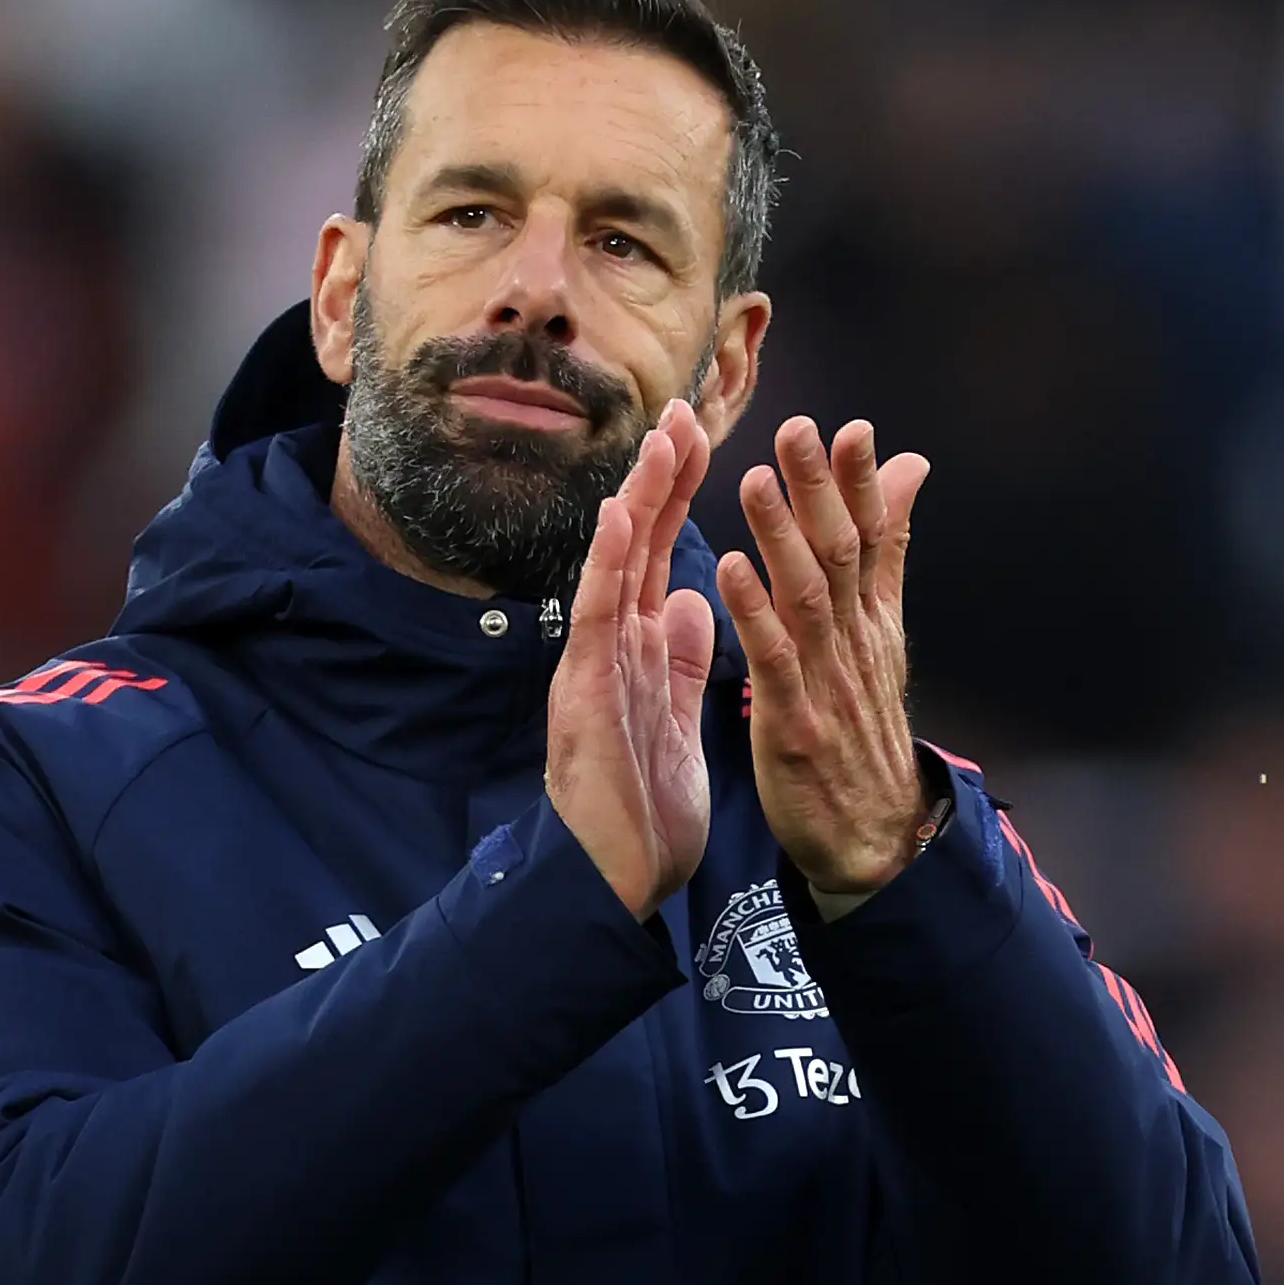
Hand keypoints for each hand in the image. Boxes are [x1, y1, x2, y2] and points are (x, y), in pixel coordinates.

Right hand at [547, 401, 718, 919]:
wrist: (618, 877)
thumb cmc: (645, 807)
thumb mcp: (678, 716)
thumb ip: (682, 657)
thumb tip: (695, 599)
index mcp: (640, 647)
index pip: (664, 551)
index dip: (680, 491)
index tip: (700, 432)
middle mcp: (612, 643)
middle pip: (640, 543)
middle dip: (660, 474)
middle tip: (683, 407)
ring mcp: (594, 663)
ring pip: (615, 565)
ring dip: (636, 500)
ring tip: (659, 439)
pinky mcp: (583, 693)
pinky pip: (596, 619)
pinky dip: (608, 565)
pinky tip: (622, 516)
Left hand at [717, 416, 931, 893]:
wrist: (876, 839)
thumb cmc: (865, 733)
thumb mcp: (884, 639)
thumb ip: (889, 555)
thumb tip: (910, 473)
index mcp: (872, 622)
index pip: (873, 538)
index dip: (863, 484)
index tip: (853, 427)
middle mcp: (854, 642)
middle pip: (841, 554)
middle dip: (822, 490)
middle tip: (800, 428)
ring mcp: (826, 682)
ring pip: (807, 597)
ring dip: (782, 538)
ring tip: (759, 479)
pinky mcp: (793, 724)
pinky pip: (773, 661)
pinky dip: (754, 614)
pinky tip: (731, 570)